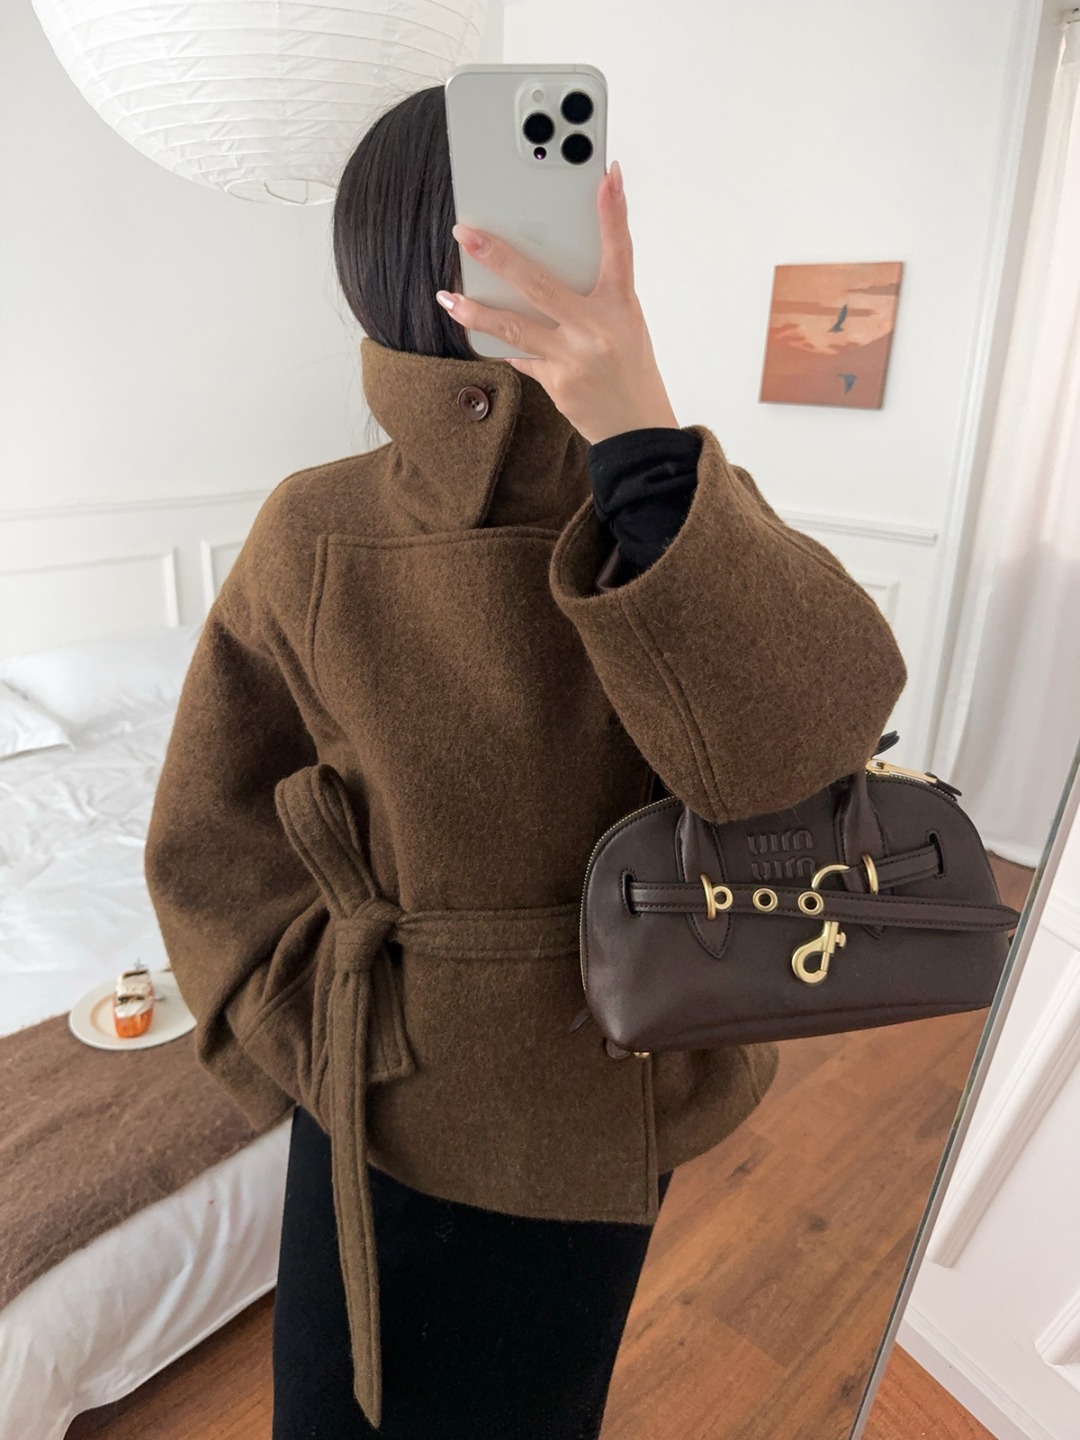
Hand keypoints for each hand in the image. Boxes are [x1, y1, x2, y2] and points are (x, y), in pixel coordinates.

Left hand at [437, 160, 679, 445]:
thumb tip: (550, 269)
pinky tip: (476, 331)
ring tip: (448, 297)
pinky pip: (519, 356)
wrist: (636, 431)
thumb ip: (594, 297)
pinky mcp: (556, 384)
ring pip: (514, 327)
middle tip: (466, 234)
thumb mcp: (626, 325)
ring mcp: (573, 359)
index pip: (620, 251)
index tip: (607, 176)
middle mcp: (596, 329)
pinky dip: (500, 343)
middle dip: (498, 257)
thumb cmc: (631, 372)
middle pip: (539, 285)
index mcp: (621, 307)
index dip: (614, 213)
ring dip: (476, 312)